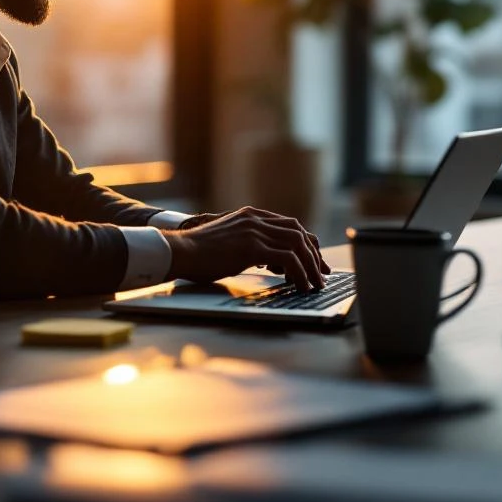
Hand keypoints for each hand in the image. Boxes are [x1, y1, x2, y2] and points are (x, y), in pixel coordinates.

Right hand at [164, 206, 329, 291]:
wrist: (179, 251)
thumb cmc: (199, 252)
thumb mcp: (229, 240)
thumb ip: (249, 243)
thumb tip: (270, 260)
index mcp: (250, 215)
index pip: (289, 224)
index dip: (306, 242)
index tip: (315, 260)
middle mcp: (255, 218)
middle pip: (298, 232)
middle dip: (314, 254)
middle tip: (322, 274)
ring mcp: (254, 231)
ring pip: (298, 244)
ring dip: (311, 266)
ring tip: (315, 284)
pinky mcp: (252, 247)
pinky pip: (288, 259)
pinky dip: (300, 273)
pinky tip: (301, 286)